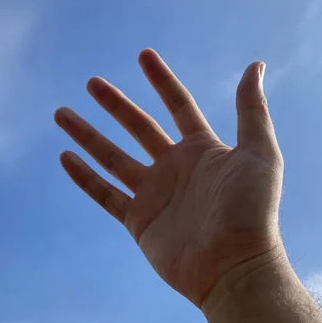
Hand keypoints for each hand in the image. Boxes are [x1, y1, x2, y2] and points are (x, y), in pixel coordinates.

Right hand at [54, 49, 283, 307]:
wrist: (234, 267)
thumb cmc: (252, 211)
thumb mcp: (259, 153)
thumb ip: (252, 110)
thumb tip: (256, 65)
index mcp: (203, 150)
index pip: (178, 106)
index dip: (162, 80)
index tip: (144, 55)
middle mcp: (175, 168)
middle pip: (138, 128)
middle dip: (115, 104)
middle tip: (92, 82)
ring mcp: (154, 194)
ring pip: (113, 157)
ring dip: (88, 136)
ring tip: (62, 113)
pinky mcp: (138, 220)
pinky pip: (105, 194)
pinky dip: (85, 177)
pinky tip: (65, 157)